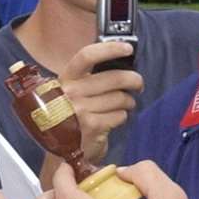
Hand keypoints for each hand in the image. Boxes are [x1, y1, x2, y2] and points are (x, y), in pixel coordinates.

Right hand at [58, 42, 143, 164]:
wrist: (60, 149)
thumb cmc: (70, 117)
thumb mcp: (70, 93)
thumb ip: (89, 78)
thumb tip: (122, 65)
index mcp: (65, 79)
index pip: (87, 56)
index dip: (110, 49)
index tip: (127, 48)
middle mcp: (70, 92)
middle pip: (113, 78)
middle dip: (133, 80)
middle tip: (138, 84)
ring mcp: (81, 110)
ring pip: (120, 98)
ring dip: (128, 102)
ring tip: (126, 105)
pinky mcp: (92, 126)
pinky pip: (120, 115)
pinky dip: (122, 117)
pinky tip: (115, 119)